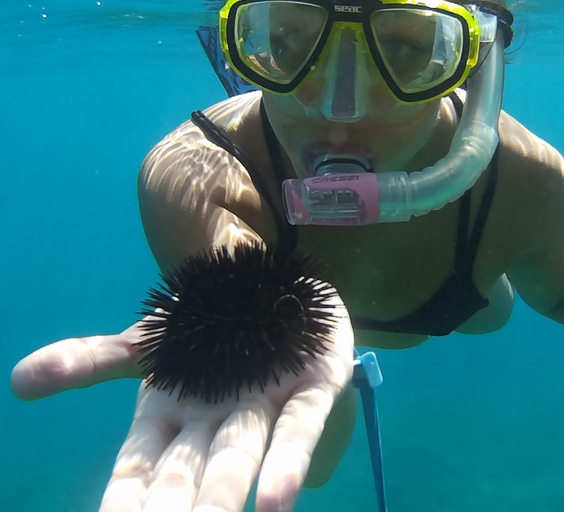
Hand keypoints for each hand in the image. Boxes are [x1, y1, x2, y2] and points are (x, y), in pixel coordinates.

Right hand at [10, 301, 354, 511]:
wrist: (275, 288)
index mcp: (170, 416)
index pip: (137, 474)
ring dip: (224, 496)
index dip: (123, 507)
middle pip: (187, 476)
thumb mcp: (146, 340)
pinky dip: (288, 460)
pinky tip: (278, 500)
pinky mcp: (314, 385)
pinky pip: (300, 426)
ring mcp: (264, 406)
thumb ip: (92, 361)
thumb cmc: (208, 326)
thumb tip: (20, 381)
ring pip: (239, 457)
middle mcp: (214, 422)